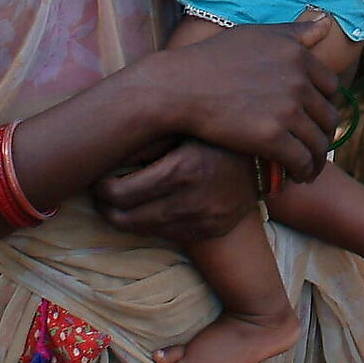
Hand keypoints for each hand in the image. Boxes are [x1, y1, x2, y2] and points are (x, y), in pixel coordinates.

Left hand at [92, 140, 257, 244]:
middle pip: (128, 218)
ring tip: (119, 203)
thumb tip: (104, 152)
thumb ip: (145, 141)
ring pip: (145, 230)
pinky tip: (149, 208)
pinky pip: (169, 235)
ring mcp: (204, 220)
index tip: (98, 181)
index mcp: (183, 169)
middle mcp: (194, 200)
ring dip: (126, 218)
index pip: (121, 194)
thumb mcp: (181, 127)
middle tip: (101, 195)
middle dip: (107, 208)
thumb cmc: (215, 133)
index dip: (101, 189)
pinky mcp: (211, 231)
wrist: (265, 155)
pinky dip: (153, 224)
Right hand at [128, 18, 340, 177]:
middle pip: (328, 116)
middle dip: (323, 134)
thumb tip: (327, 21)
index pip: (331, 86)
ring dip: (317, 158)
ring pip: (318, 142)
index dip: (325, 104)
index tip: (316, 117)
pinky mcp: (272, 137)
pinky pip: (302, 160)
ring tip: (310, 167)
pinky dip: (305, 171)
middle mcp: (298, 81)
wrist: (179, 88)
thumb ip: (295, 32)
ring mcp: (287, 110)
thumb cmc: (213, 59)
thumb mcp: (256, 35)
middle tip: (314, 146)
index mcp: (298, 55)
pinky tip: (298, 176)